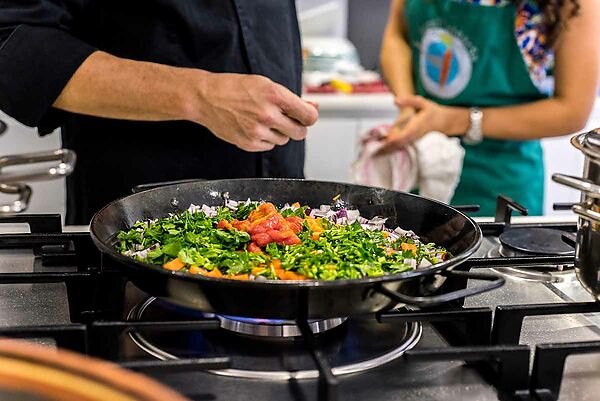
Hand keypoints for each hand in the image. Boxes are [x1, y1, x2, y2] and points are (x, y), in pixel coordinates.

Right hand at [193, 72, 318, 151]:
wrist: (206, 98)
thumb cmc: (235, 88)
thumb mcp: (265, 85)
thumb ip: (291, 99)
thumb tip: (313, 107)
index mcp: (275, 95)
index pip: (309, 116)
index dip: (310, 117)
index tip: (306, 116)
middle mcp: (268, 115)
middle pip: (300, 133)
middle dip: (297, 127)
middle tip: (286, 120)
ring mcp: (258, 131)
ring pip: (284, 140)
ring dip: (279, 133)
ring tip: (263, 120)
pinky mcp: (249, 144)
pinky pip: (269, 146)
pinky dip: (266, 139)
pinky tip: (254, 127)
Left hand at [376, 95, 467, 154]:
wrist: (446, 122)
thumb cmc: (433, 111)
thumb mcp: (423, 103)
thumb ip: (409, 100)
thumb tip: (395, 100)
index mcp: (416, 126)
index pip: (402, 136)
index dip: (392, 140)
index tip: (382, 142)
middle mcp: (415, 135)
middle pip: (399, 145)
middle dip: (387, 148)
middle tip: (374, 152)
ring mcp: (415, 140)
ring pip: (401, 148)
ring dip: (388, 151)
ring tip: (376, 154)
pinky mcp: (414, 142)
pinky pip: (403, 148)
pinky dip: (393, 149)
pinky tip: (384, 151)